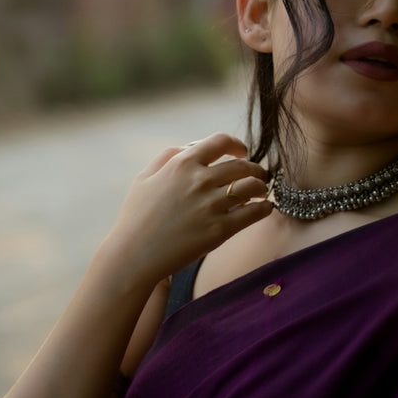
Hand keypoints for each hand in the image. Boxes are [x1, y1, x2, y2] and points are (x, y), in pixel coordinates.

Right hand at [106, 133, 270, 283]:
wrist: (133, 256)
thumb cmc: (136, 217)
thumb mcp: (144, 178)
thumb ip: (167, 157)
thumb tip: (191, 147)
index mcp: (182, 164)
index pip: (221, 141)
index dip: (237, 144)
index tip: (242, 152)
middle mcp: (199, 181)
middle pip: (242, 165)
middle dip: (255, 168)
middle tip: (258, 175)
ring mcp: (211, 205)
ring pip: (253, 186)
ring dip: (262, 186)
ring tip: (261, 191)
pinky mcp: (220, 230)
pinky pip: (254, 213)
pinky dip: (264, 208)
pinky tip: (264, 209)